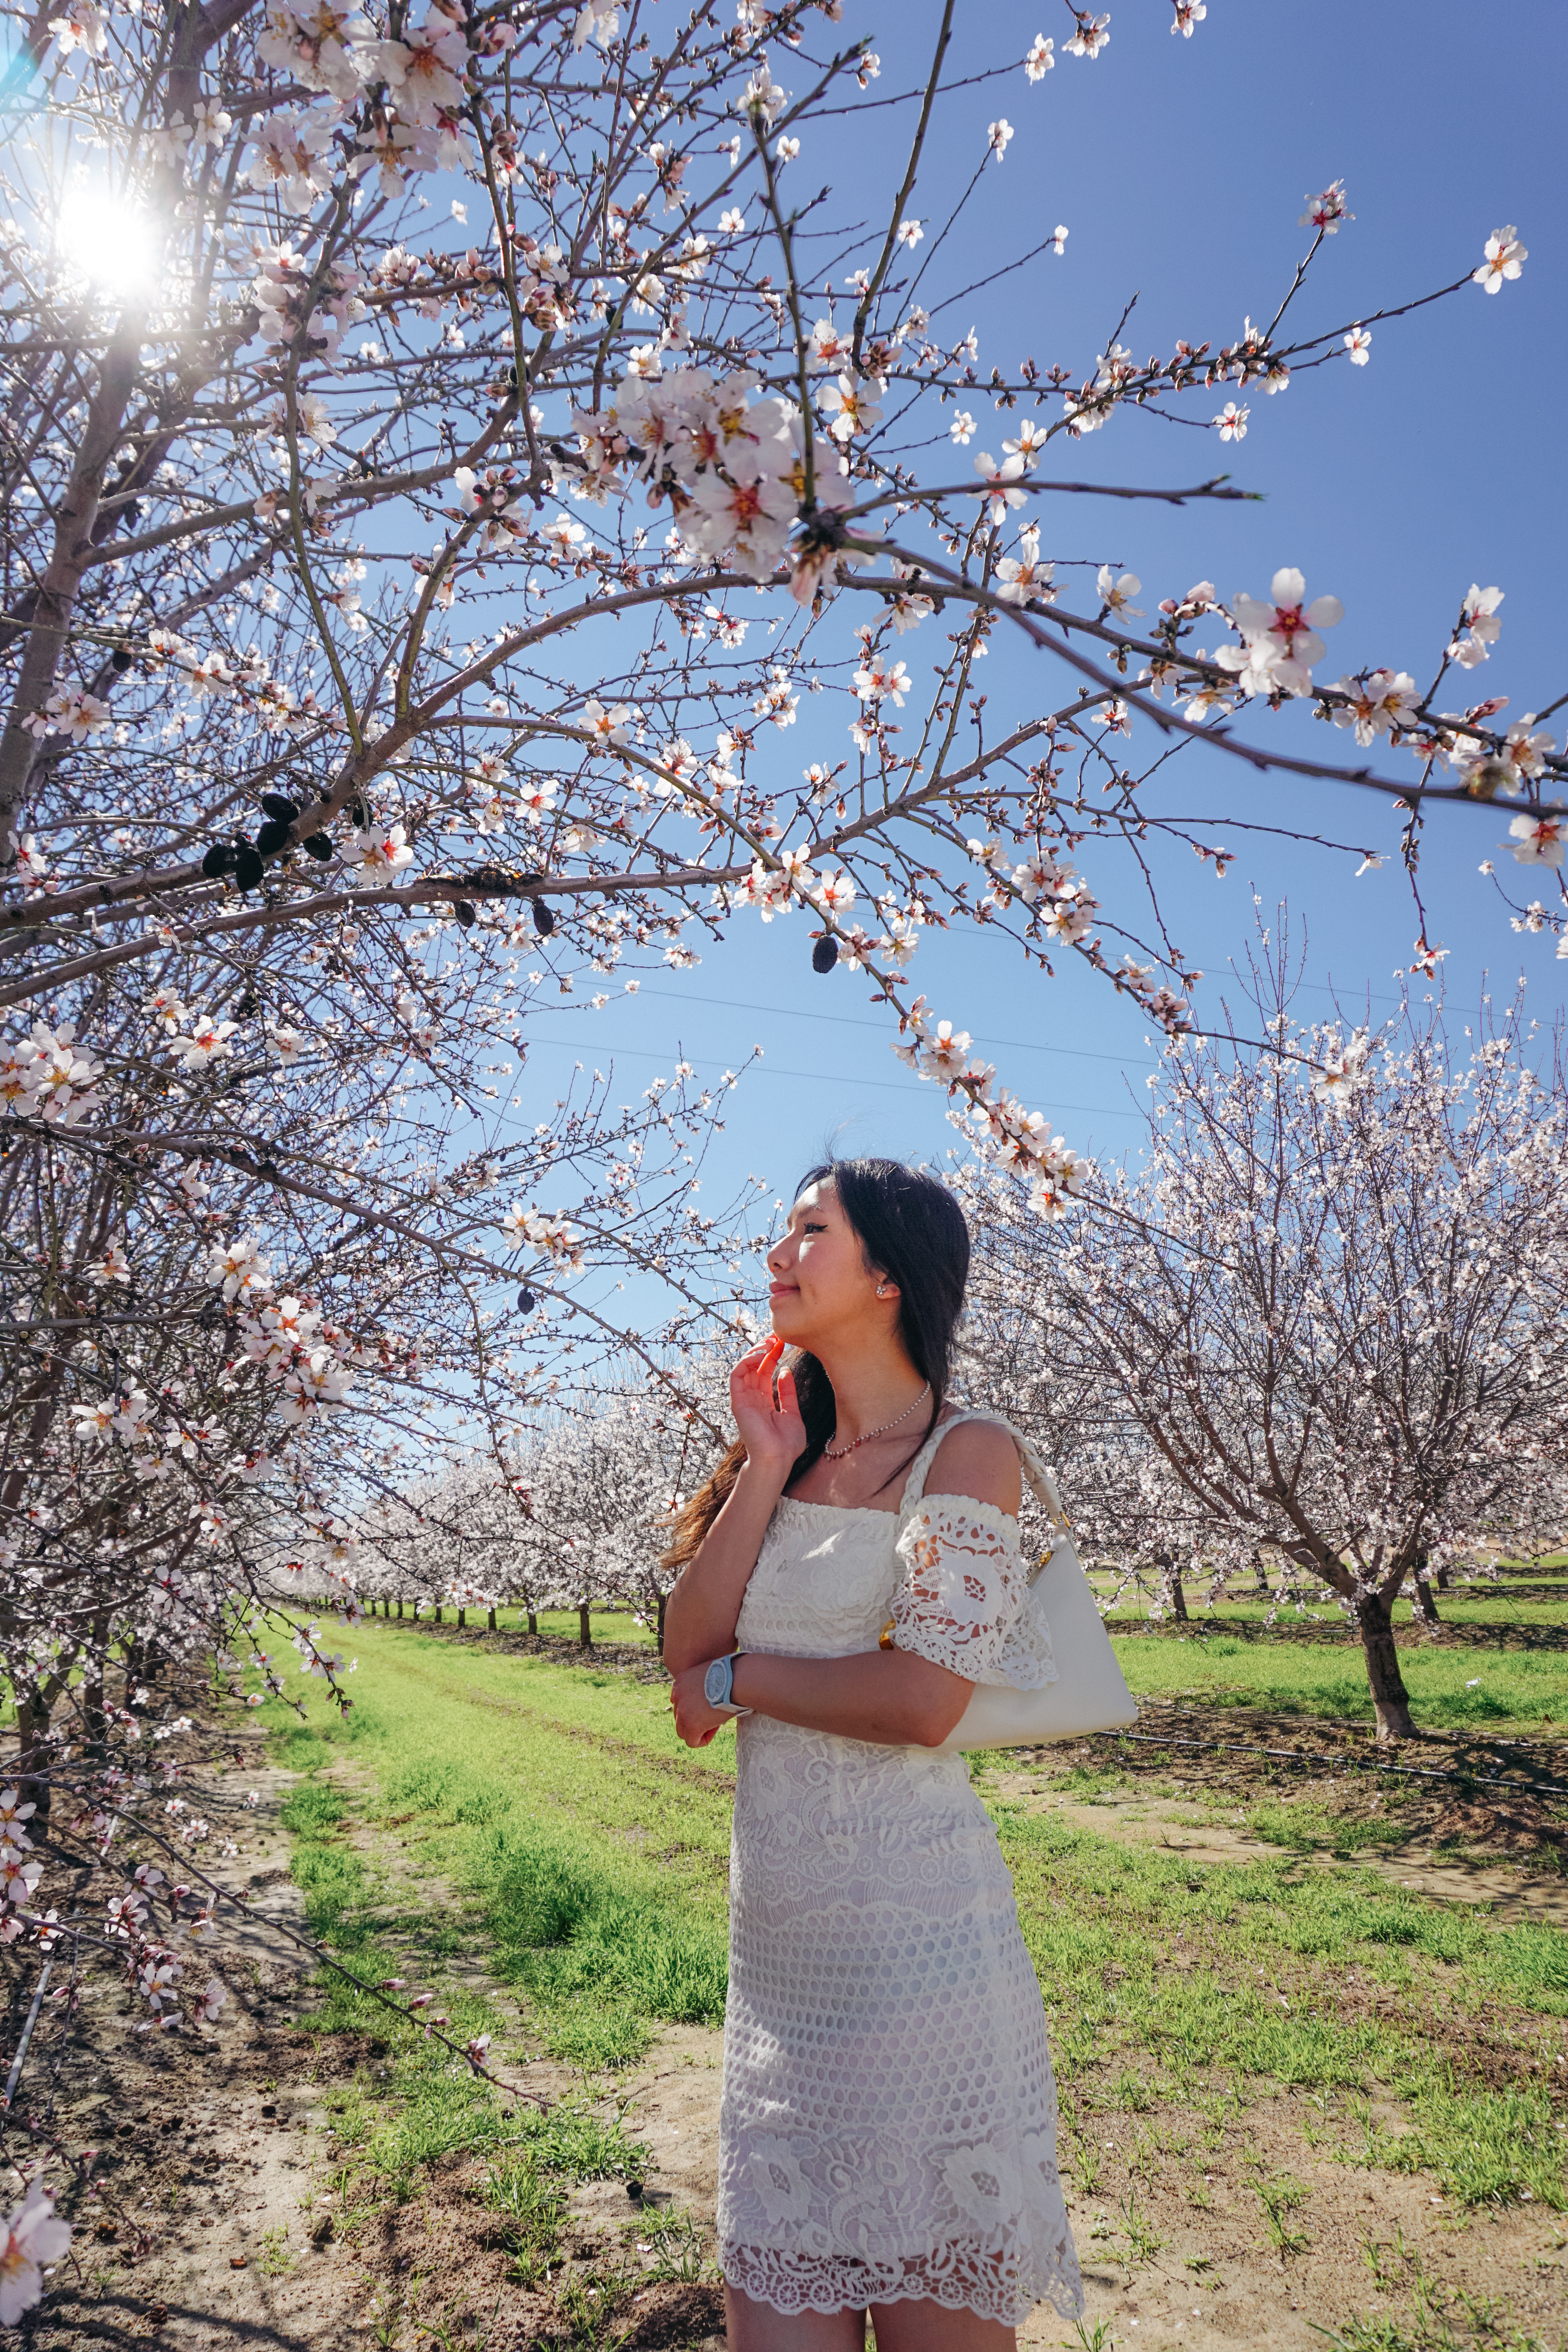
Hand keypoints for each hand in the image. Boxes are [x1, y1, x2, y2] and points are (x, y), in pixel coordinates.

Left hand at [669, 1659, 727, 1746]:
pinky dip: (703, 1740)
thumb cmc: (729, 1675)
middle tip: (713, 1715)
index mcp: (680, 1683)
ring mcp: (682, 1712)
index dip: (695, 1708)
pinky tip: (715, 1729)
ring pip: (683, 1732)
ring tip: (714, 1723)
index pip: (680, 1704)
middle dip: (696, 1720)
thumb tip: (706, 1698)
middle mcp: (677, 1697)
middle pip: (680, 1718)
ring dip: (698, 1730)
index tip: (709, 1706)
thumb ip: (700, 1685)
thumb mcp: (708, 1674)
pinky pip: (692, 1742)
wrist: (735, 1679)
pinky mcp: (691, 1726)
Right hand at [729, 1334, 805, 1475]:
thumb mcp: (792, 1412)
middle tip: (776, 1336)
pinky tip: (761, 1354)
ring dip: (755, 1352)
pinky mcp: (737, 1401)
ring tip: (769, 1342)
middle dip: (764, 1349)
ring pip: (743, 1368)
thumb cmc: (786, 1444)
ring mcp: (743, 1400)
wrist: (777, 1459)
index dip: (772, 1355)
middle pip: (754, 1367)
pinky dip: (746, 1362)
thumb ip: (788, 1393)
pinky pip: (736, 1376)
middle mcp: (752, 1398)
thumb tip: (785, 1371)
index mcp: (764, 1401)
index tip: (782, 1342)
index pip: (764, 1372)